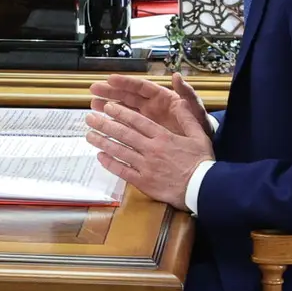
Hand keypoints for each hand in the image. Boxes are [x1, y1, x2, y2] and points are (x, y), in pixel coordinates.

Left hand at [86, 92, 213, 209]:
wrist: (202, 189)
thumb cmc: (202, 162)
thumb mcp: (199, 135)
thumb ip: (187, 118)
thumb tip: (179, 102)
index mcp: (163, 136)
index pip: (137, 121)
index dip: (120, 113)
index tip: (108, 107)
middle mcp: (152, 149)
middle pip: (123, 134)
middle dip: (104, 124)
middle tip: (90, 118)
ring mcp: (146, 166)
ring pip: (119, 151)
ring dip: (102, 142)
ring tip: (89, 135)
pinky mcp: (144, 181)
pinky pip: (123, 171)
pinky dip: (110, 163)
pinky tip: (100, 157)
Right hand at [89, 73, 209, 138]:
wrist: (202, 152)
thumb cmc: (201, 127)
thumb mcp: (197, 111)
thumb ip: (188, 95)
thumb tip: (177, 76)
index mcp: (164, 98)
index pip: (142, 87)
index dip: (126, 83)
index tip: (110, 79)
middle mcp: (153, 107)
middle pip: (129, 96)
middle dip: (111, 92)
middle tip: (94, 89)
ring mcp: (148, 120)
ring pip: (125, 110)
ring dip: (110, 106)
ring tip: (93, 104)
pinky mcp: (145, 133)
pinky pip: (128, 127)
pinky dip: (116, 125)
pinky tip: (104, 124)